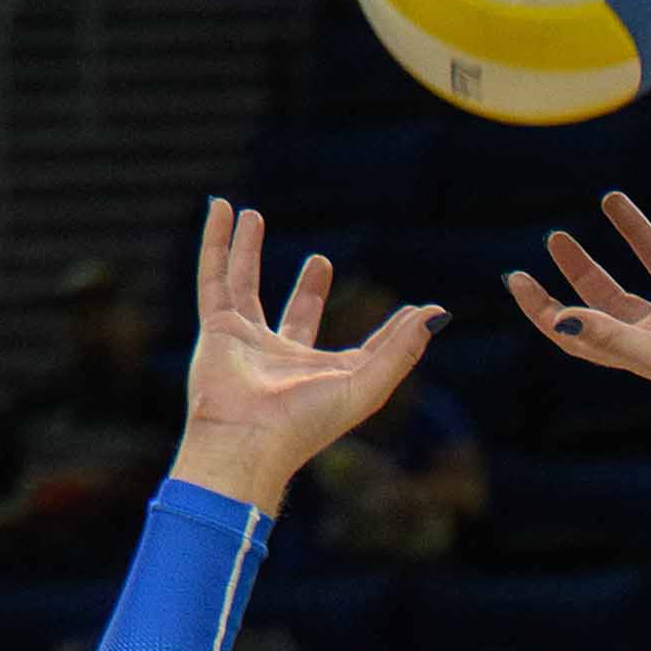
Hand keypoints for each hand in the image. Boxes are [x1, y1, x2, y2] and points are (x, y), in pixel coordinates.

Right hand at [171, 200, 436, 510]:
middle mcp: (281, 358)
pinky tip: (220, 209)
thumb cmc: (305, 422)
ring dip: (247, 251)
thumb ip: (401, 350)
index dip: (387, 332)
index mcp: (322, 377)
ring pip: (244, 285)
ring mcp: (245, 342)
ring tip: (251, 215)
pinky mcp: (217, 327)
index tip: (410, 311)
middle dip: (308, 290)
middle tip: (320, 262)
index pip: (359, 348)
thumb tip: (436, 313)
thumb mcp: (366, 386)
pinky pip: (214, 275)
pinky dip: (216, 242)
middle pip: (296, 315)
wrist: (245, 440)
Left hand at [503, 167, 650, 421]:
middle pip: (612, 296)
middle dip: (581, 269)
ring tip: (609, 198)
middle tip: (555, 238)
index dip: (545, 308)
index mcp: (645, 348)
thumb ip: (609, 336)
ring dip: (635, 229)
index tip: (516, 278)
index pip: (582, 329)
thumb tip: (557, 318)